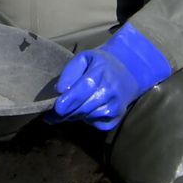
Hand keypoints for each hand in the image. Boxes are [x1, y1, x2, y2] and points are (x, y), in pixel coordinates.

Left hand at [50, 24, 170, 130]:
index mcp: (101, 72)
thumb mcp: (84, 59)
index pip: (83, 90)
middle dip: (65, 112)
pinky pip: (95, 124)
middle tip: (53, 113)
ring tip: (72, 107)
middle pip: (83, 108)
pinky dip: (87, 119)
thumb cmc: (100, 65)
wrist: (128, 73)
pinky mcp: (116, 118)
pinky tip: (88, 109)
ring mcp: (116, 106)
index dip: (67, 101)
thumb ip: (70, 71)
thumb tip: (60, 90)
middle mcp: (111, 91)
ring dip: (75, 115)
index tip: (55, 108)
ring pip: (88, 117)